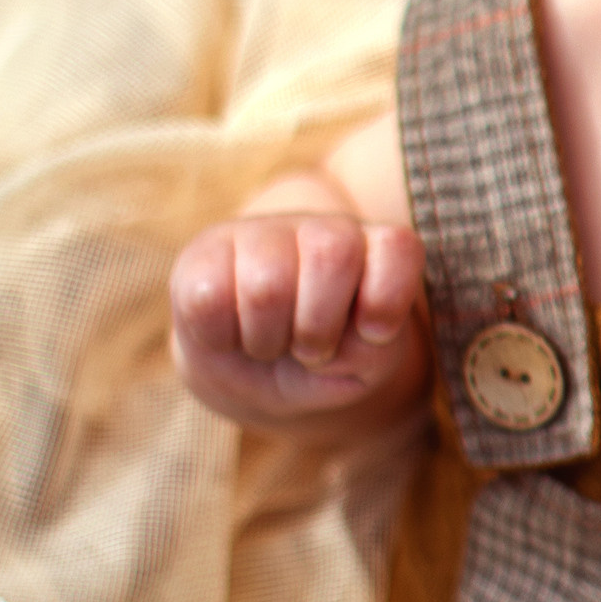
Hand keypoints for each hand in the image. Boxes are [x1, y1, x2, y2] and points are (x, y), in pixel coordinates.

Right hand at [169, 211, 426, 433]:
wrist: (255, 372)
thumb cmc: (325, 364)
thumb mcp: (363, 370)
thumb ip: (368, 356)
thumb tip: (334, 343)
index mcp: (376, 249)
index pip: (397, 247)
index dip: (387, 300)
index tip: (374, 334)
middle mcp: (322, 228)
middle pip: (331, 255)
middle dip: (320, 327)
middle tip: (311, 350)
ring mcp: (260, 233)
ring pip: (267, 285)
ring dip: (268, 341)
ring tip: (270, 345)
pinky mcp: (203, 252)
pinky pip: (208, 300)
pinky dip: (221, 337)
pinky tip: (230, 335)